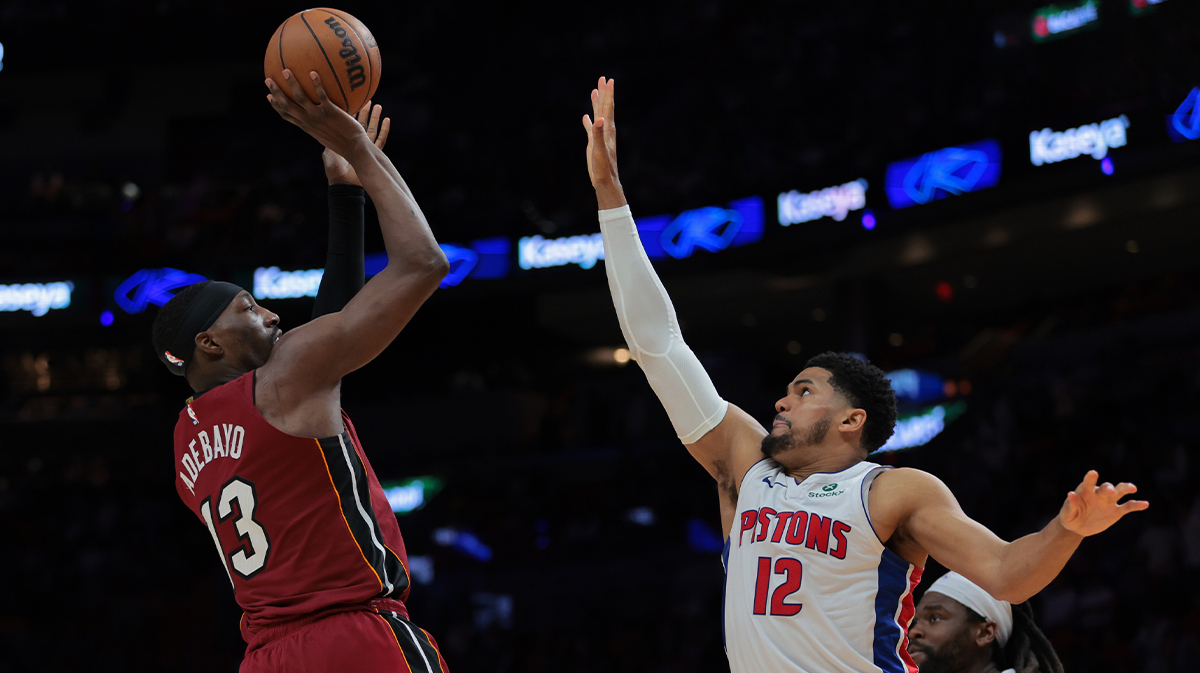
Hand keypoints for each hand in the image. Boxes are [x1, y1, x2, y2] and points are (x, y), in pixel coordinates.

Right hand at [265, 70, 367, 157]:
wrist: (354, 148)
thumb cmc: (345, 142)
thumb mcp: (329, 133)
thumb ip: (323, 123)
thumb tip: (325, 113)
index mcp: (306, 126)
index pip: (286, 116)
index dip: (276, 106)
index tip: (269, 96)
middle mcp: (308, 121)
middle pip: (286, 105)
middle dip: (276, 92)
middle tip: (268, 80)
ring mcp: (318, 116)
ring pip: (300, 98)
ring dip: (291, 84)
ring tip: (285, 71)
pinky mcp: (330, 112)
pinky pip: (321, 95)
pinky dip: (316, 84)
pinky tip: (313, 72)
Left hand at [324, 101, 390, 185]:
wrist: (344, 183)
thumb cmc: (334, 169)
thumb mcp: (328, 150)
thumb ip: (328, 138)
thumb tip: (322, 125)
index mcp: (344, 140)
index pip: (347, 123)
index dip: (349, 112)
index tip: (351, 101)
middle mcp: (355, 142)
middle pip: (361, 123)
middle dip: (364, 111)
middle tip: (366, 99)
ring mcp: (365, 147)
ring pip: (372, 128)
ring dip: (374, 117)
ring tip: (377, 105)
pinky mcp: (373, 153)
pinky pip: (381, 139)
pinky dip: (384, 129)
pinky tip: (387, 120)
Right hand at [581, 76, 626, 208]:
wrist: (605, 180)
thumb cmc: (603, 167)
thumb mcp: (599, 150)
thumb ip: (598, 134)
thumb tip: (599, 119)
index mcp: (607, 129)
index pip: (608, 108)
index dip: (608, 94)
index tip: (608, 80)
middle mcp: (605, 130)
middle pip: (604, 107)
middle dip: (603, 93)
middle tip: (603, 79)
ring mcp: (599, 136)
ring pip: (598, 115)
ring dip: (597, 103)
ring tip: (594, 91)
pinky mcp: (594, 143)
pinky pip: (591, 128)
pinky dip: (589, 121)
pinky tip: (586, 117)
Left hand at [1058, 470, 1148, 536]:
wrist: (1077, 527)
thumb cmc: (1069, 517)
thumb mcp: (1066, 513)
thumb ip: (1070, 505)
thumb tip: (1071, 494)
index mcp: (1085, 491)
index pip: (1088, 482)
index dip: (1091, 477)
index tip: (1093, 473)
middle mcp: (1099, 493)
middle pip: (1106, 487)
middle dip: (1109, 488)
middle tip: (1110, 491)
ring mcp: (1109, 501)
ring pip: (1120, 492)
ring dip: (1126, 488)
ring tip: (1132, 488)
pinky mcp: (1116, 511)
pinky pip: (1128, 506)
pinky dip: (1137, 505)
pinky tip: (1145, 504)